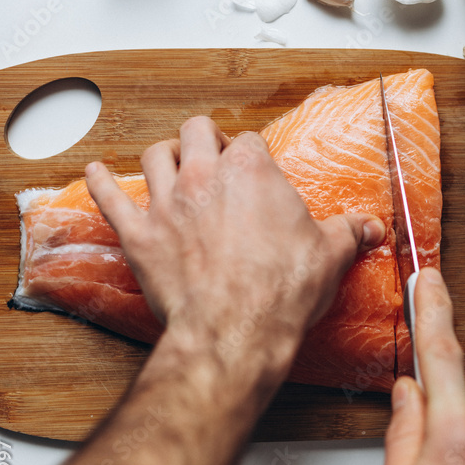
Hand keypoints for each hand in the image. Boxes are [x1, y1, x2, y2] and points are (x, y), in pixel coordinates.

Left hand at [85, 116, 385, 396]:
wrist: (236, 332)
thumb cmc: (280, 292)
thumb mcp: (330, 256)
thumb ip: (349, 232)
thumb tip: (370, 227)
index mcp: (252, 172)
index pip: (249, 142)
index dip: (252, 156)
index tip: (256, 172)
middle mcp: (204, 177)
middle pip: (196, 132)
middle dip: (204, 140)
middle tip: (212, 157)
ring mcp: (167, 203)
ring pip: (153, 156)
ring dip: (162, 156)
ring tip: (168, 161)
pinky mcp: (139, 235)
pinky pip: (109, 198)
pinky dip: (100, 183)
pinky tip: (95, 173)